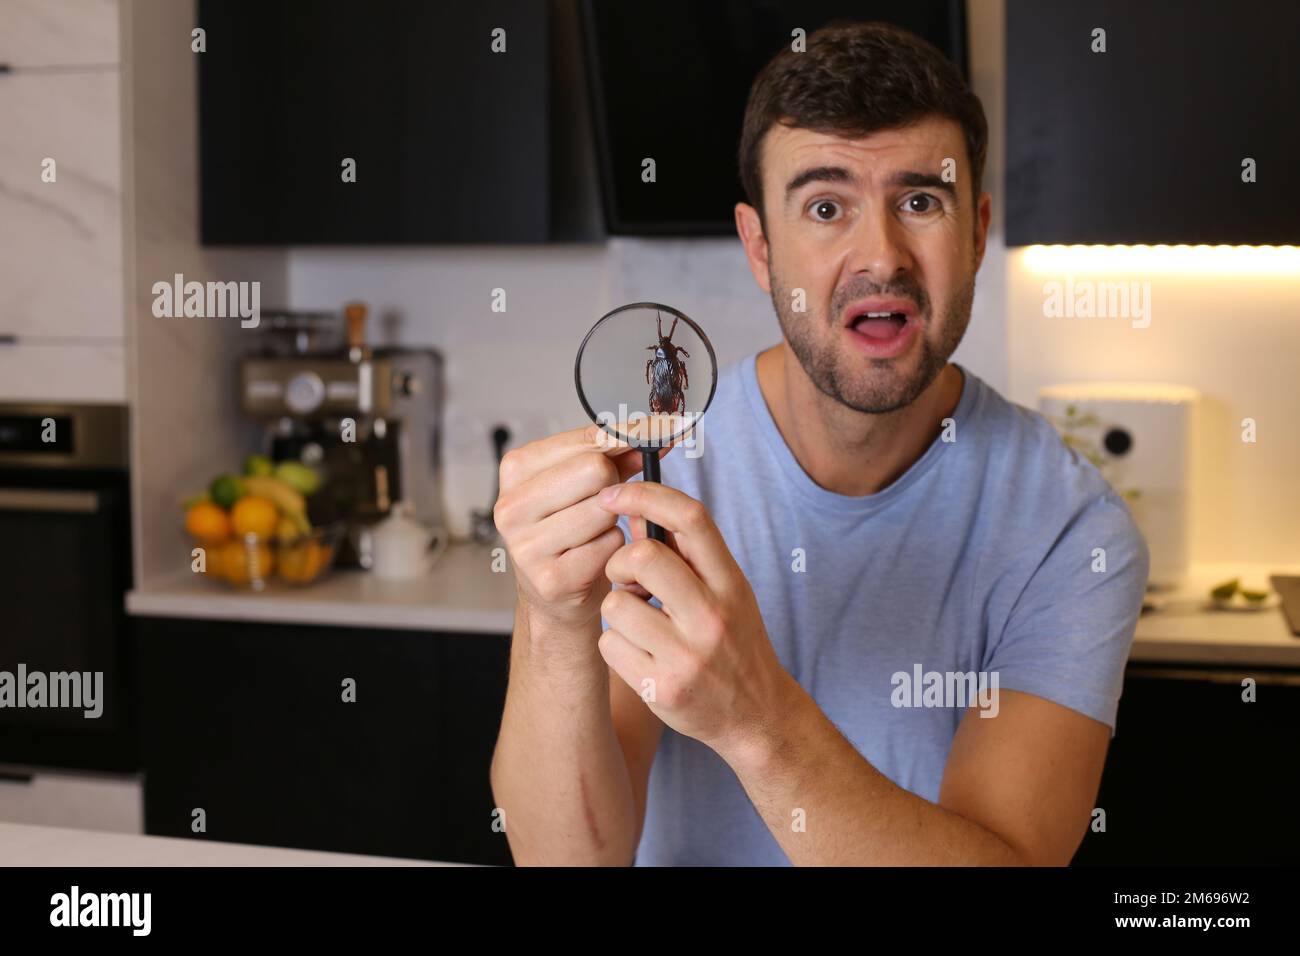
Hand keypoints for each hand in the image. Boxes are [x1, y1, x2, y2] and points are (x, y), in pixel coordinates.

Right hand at [493, 424, 670, 637]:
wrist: (553, 593)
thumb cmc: (570, 529)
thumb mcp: (584, 483)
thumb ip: (617, 454)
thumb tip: (661, 433)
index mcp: (515, 469)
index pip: (587, 437)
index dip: (629, 434)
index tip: (661, 429)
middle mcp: (512, 505)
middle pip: (596, 470)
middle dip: (614, 484)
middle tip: (605, 502)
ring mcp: (526, 545)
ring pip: (605, 510)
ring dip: (613, 521)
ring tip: (594, 533)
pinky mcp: (550, 579)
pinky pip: (609, 547)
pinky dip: (613, 550)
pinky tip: (595, 557)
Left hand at [595, 481, 798, 757]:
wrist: (756, 716)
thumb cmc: (733, 642)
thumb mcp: (722, 590)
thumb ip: (682, 552)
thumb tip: (632, 510)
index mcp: (730, 582)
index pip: (690, 518)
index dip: (646, 494)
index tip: (615, 492)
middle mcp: (712, 616)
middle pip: (643, 556)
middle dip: (620, 562)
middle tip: (628, 581)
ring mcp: (687, 656)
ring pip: (615, 604)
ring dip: (617, 610)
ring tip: (641, 624)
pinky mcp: (662, 690)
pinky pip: (609, 645)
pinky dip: (615, 646)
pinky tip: (640, 655)